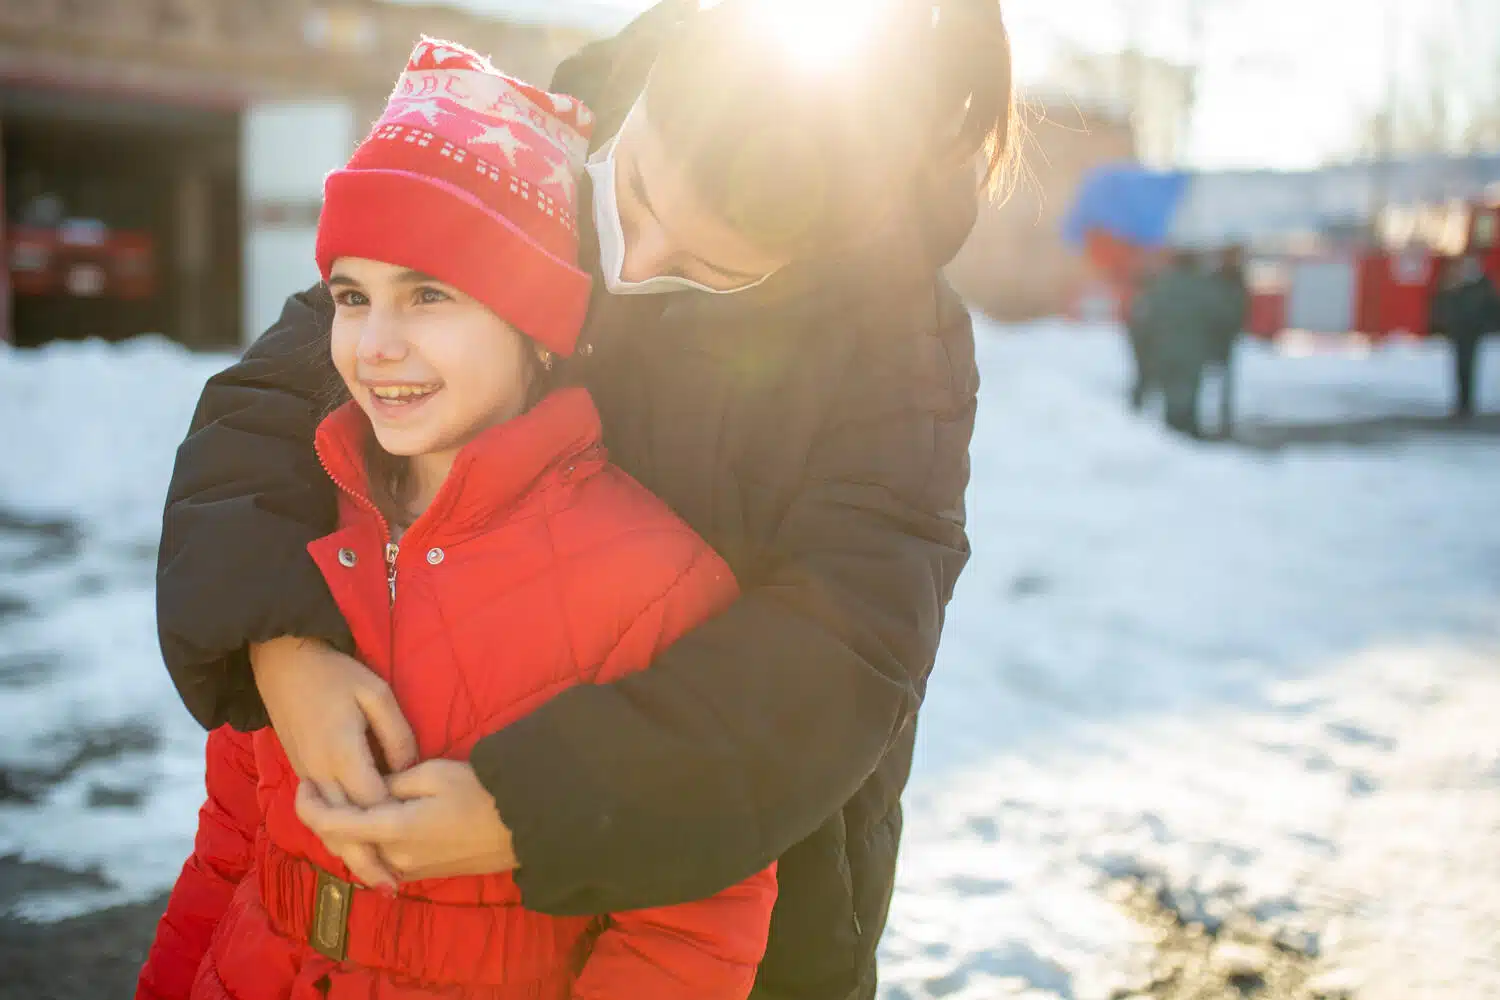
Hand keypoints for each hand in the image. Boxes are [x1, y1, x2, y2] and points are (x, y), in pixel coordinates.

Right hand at [251, 637, 418, 887]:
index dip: (392, 823)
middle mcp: (320, 772)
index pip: (371, 801)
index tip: (415, 846)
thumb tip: (409, 771)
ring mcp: (306, 774)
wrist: (281, 662)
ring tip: (374, 878)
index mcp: (342, 753)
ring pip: (327, 825)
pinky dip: (335, 833)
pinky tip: (352, 844)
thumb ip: (396, 733)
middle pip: (344, 827)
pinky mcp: (300, 771)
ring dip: (348, 853)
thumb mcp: (376, 692)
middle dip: (367, 860)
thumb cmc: (335, 673)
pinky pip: (319, 812)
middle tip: (391, 887)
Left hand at [295, 759, 518, 882]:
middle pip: (341, 842)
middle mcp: (394, 857)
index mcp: (394, 829)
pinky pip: (379, 858)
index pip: (333, 824)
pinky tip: (368, 819)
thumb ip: (392, 781)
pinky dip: (365, 840)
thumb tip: (370, 785)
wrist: (522, 827)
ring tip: (341, 798)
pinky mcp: (420, 873)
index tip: (302, 784)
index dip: (309, 806)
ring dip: (345, 829)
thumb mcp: (434, 773)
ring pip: (360, 851)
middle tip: (316, 787)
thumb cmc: (480, 792)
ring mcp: (407, 869)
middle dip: (324, 816)